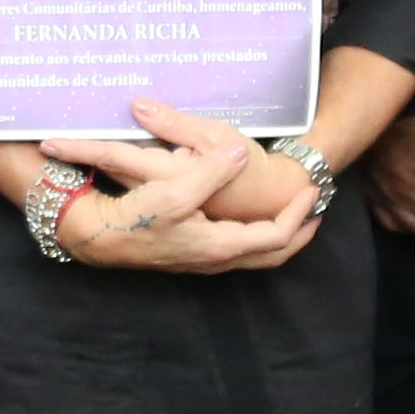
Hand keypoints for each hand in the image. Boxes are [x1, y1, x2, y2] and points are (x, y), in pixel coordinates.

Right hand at [30, 102, 323, 275]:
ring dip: (278, 235)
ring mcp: (203, 260)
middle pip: (272, 255)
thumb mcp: (176, 188)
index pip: (276, 236)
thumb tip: (241, 154)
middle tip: (315, 213)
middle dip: (298, 234)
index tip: (312, 192)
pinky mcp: (190, 253)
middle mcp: (216, 258)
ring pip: (254, 255)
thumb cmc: (137, 216)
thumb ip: (212, 171)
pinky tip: (249, 219)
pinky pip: (237, 250)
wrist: (99, 237)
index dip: (298, 215)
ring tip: (293, 216)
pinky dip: (255, 237)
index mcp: (220, 245)